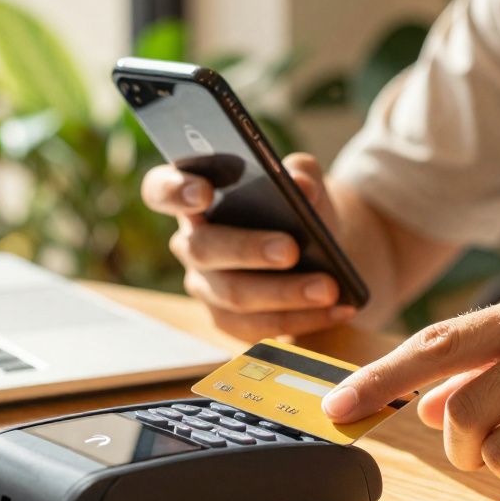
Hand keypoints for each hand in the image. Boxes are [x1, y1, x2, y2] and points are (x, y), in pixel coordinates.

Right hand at [141, 152, 356, 340]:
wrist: (318, 251)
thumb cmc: (297, 208)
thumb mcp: (304, 183)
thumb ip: (301, 173)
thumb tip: (300, 184)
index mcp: (194, 198)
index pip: (161, 190)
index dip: (174, 191)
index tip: (204, 193)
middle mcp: (190, 243)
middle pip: (203, 249)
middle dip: (247, 249)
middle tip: (291, 249)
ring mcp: (206, 286)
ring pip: (234, 296)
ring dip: (285, 294)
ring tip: (329, 287)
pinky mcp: (228, 321)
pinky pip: (259, 327)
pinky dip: (304, 319)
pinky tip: (338, 309)